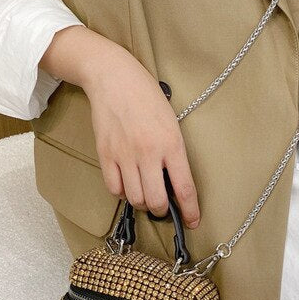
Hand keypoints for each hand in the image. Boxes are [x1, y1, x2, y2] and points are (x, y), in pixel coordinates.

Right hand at [39, 25, 199, 228]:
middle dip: (162, 210)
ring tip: (145, 195)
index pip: (185, 188)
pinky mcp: (105, 155)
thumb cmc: (147, 96)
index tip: (192, 221)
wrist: (114, 78)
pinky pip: (114, 188)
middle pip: (156, 201)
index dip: (190, 211)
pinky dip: (122, 193)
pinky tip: (127, 185)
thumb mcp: (171, 121)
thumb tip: (175, 181)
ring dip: (142, 203)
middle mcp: (149, 153)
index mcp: (171, 144)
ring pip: (135, 198)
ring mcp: (125, 155)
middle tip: (163, 206)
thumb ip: (174, 152)